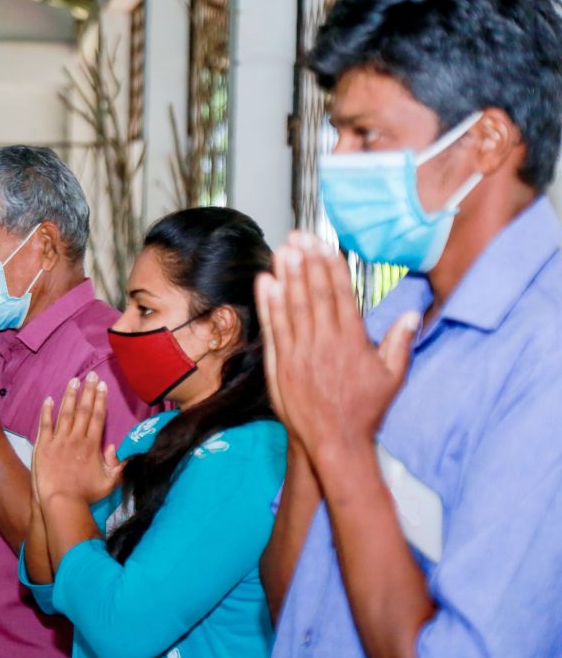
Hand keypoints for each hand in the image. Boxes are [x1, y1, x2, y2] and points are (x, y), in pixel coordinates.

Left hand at [33, 373, 124, 504]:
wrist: (61, 502)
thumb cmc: (85, 495)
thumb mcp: (109, 483)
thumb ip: (117, 465)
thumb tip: (115, 446)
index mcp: (92, 445)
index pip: (98, 417)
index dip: (100, 400)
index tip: (102, 386)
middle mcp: (76, 438)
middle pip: (84, 410)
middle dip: (88, 391)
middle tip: (91, 374)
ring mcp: (58, 441)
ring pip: (65, 413)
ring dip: (70, 396)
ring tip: (73, 380)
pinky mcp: (43, 446)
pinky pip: (45, 424)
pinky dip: (46, 411)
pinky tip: (48, 399)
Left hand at [255, 232, 418, 457]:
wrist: (334, 443)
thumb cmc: (365, 411)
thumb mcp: (391, 378)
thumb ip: (399, 343)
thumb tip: (412, 314)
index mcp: (352, 342)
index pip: (339, 295)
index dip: (330, 267)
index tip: (323, 244)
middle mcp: (324, 343)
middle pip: (313, 294)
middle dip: (306, 262)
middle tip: (299, 236)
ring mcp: (299, 353)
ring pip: (292, 307)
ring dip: (287, 276)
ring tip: (283, 250)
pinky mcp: (280, 365)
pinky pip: (274, 329)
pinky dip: (269, 305)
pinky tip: (266, 283)